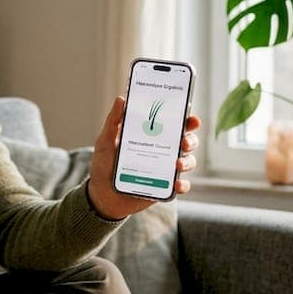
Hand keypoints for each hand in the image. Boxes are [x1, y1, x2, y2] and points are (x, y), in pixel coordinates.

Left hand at [87, 96, 201, 219]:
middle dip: (190, 140)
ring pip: (188, 161)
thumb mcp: (106, 141)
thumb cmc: (104, 164)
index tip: (191, 118)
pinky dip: (183, 185)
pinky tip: (177, 185)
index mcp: (152, 135)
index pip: (175, 123)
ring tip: (177, 164)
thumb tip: (121, 99)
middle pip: (186, 141)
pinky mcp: (165, 187)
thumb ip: (113, 121)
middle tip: (183, 142)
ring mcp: (166, 169)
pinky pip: (181, 185)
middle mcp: (163, 150)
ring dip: (187, 161)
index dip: (187, 119)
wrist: (101, 194)